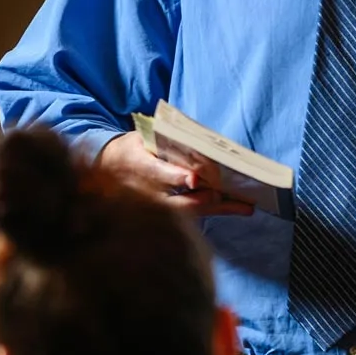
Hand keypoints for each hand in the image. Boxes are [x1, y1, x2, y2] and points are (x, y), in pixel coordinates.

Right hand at [96, 133, 253, 217]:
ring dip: (218, 209)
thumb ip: (164, 142)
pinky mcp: (167, 214)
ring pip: (189, 213)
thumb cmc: (133, 149)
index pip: (157, 174)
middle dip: (205, 201)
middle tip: (229, 198)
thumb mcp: (142, 139)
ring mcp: (156, 207)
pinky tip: (237, 207)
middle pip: (177, 203)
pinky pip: (193, 215)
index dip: (177, 178)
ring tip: (246, 206)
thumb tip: (196, 145)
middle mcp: (146, 192)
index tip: (195, 180)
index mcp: (138, 166)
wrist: (109, 171)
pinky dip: (215, 210)